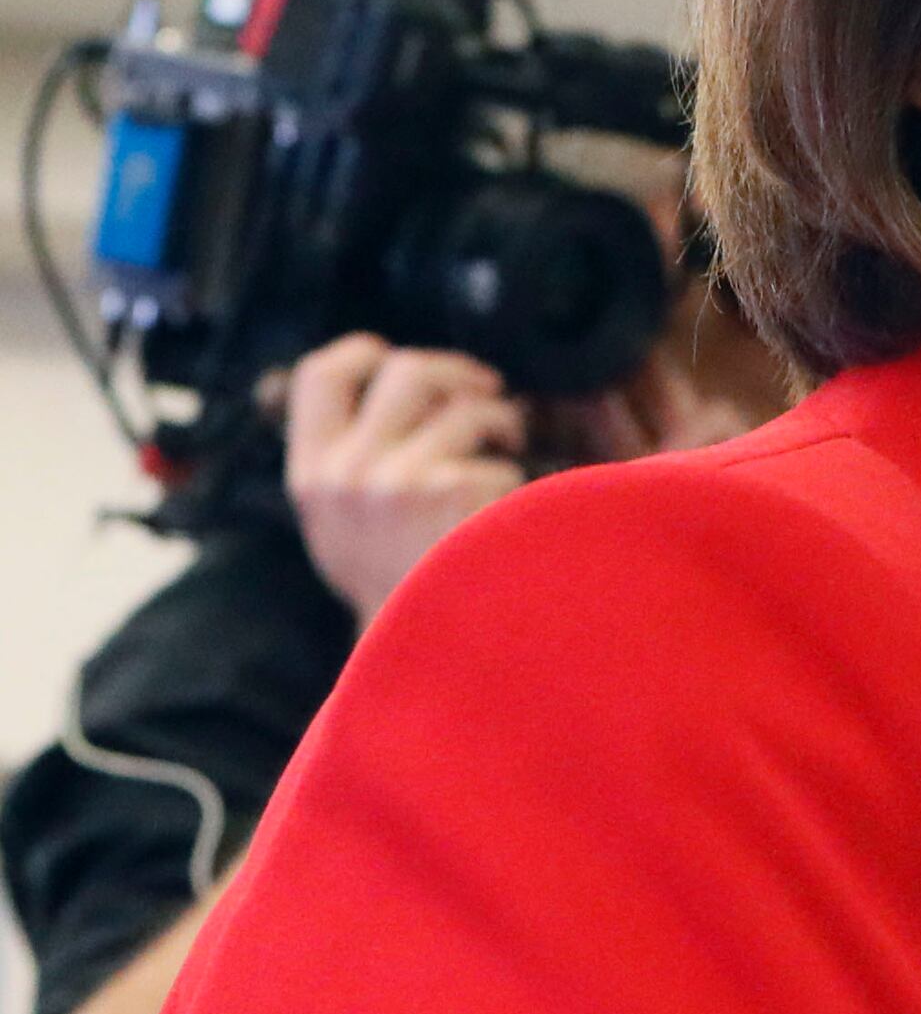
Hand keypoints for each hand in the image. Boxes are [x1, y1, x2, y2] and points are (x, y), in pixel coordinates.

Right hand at [280, 334, 527, 616]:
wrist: (423, 660)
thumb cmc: (392, 589)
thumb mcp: (338, 527)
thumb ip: (345, 463)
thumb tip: (375, 387)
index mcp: (310, 475)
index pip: (318, 376)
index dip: (362, 352)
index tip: (394, 357)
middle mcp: (348, 472)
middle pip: (406, 370)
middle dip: (458, 373)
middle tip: (486, 392)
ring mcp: (399, 482)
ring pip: (467, 408)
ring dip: (502, 421)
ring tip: (509, 449)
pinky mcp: (453, 494)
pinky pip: (502, 458)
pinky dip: (516, 480)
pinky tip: (508, 515)